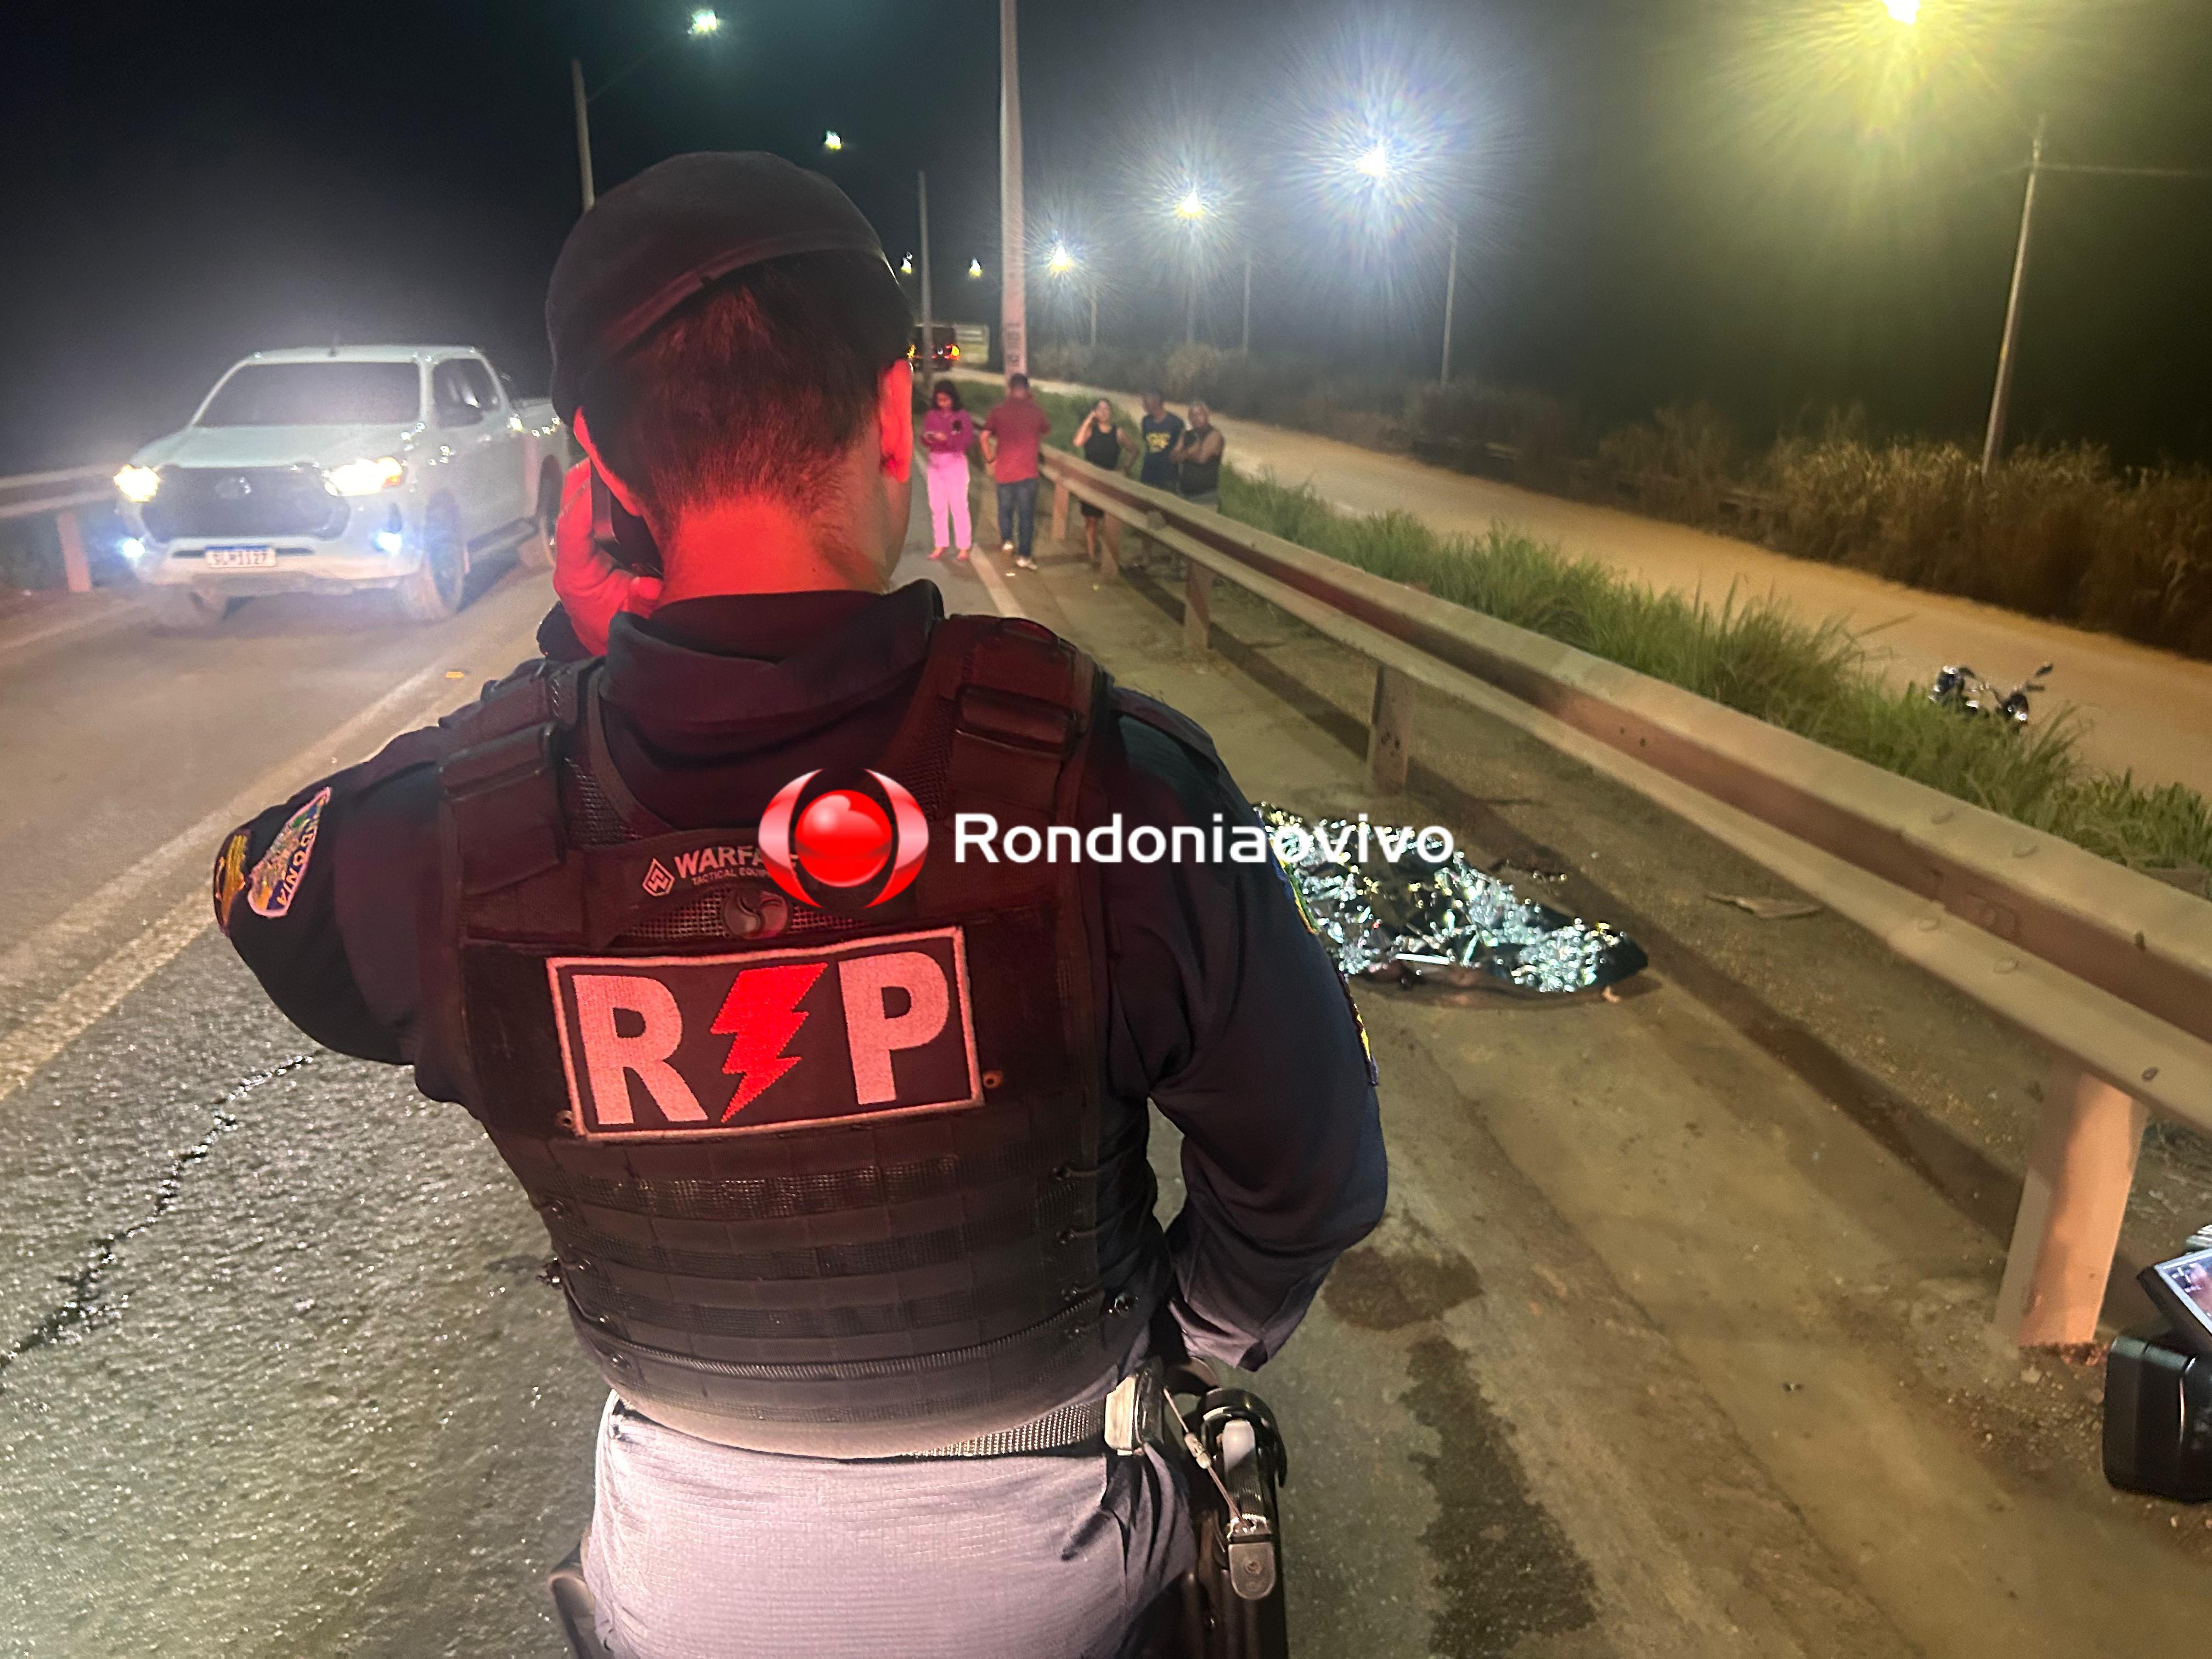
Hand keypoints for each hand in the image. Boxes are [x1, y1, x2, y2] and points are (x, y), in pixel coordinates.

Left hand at [551, 459, 661, 655]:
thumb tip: (649, 585)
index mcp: (576, 574)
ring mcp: (584, 545)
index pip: (570, 527)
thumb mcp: (635, 623)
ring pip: (583, 498)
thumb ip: (641, 604)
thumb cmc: (620, 633)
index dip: (584, 501)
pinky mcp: (597, 540)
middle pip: (572, 501)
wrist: (613, 647)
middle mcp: (574, 554)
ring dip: (603, 478)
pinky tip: (634, 477)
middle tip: (619, 452)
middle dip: (592, 475)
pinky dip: (613, 489)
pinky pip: (599, 506)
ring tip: (630, 458)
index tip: (607, 479)